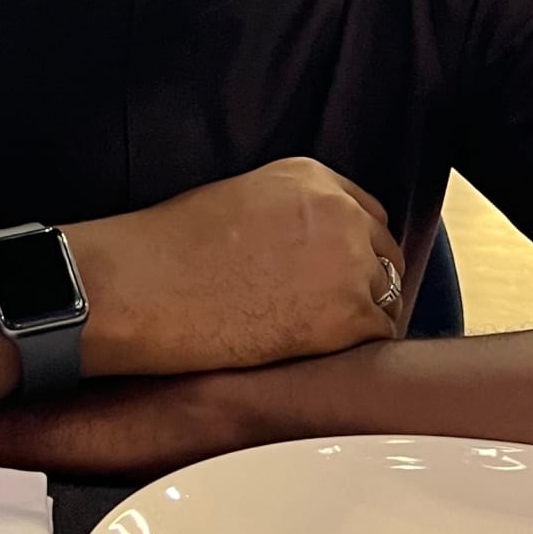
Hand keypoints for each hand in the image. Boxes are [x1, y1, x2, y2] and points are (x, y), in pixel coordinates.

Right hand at [71, 157, 403, 379]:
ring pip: (387, 295)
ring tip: (323, 338)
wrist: (145, 287)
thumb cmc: (169, 249)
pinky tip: (324, 356)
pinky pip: (379, 335)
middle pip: (384, 252)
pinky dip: (358, 348)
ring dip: (362, 316)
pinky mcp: (346, 316)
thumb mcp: (238, 201)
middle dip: (365, 280)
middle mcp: (340, 213)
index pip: (365, 212)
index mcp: (310, 177)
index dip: (354, 246)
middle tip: (333, 312)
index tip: (339, 272)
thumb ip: (286, 216)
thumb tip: (302, 251)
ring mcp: (348, 263)